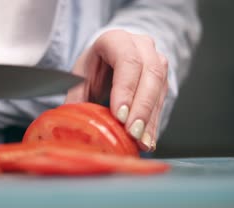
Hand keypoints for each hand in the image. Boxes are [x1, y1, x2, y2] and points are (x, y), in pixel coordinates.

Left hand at [65, 30, 168, 151]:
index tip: (119, 115)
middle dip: (141, 108)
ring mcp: (156, 61)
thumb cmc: (93, 68)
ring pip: (159, 88)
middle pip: (149, 74)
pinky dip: (153, 124)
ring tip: (140, 141)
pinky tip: (147, 140)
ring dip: (150, 119)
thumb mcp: (79, 78)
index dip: (125, 89)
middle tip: (132, 132)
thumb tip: (70, 122)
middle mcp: (141, 46)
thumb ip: (76, 98)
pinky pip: (162, 102)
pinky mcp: (163, 81)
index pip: (127, 60)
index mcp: (115, 40)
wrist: (109, 60)